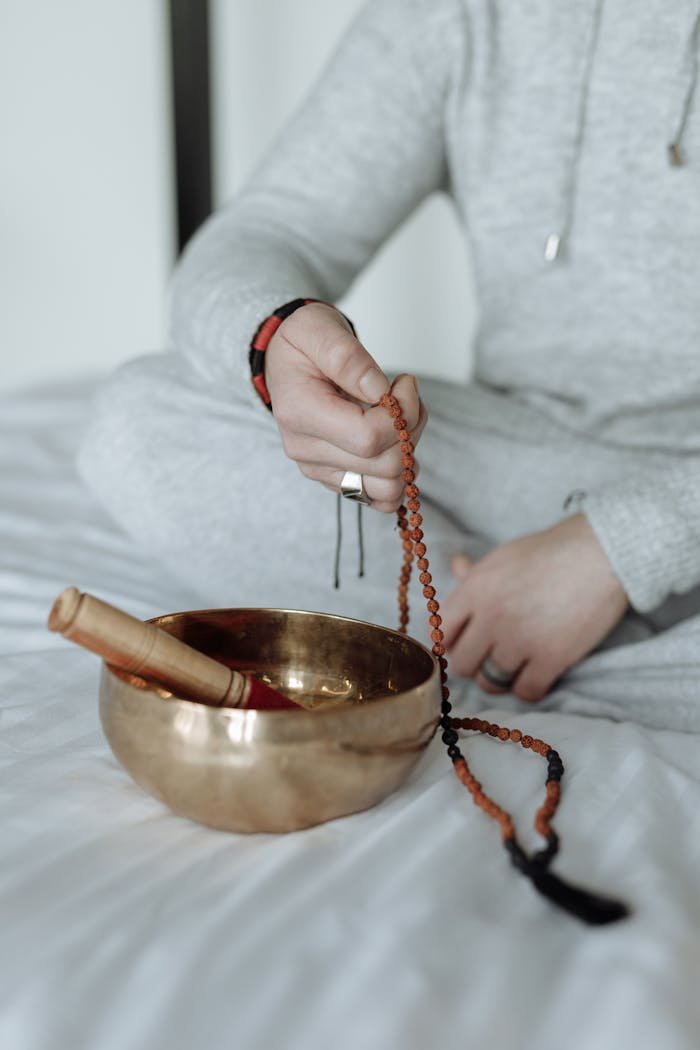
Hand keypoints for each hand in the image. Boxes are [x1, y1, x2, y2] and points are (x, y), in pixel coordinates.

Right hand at [265, 302, 425, 512]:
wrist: (286, 359)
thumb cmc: (302, 341)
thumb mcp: (319, 329)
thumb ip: (348, 358)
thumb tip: (379, 391)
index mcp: (300, 413)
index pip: (367, 438)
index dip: (401, 413)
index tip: (404, 383)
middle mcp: (305, 449)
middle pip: (384, 466)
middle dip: (410, 428)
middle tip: (404, 395)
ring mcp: (320, 468)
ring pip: (387, 488)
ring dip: (408, 453)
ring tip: (400, 418)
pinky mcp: (334, 477)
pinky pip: (379, 497)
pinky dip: (399, 473)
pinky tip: (394, 441)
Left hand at [441, 514, 629, 701]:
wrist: (601, 553)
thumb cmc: (551, 552)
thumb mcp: (505, 556)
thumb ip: (476, 572)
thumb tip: (456, 566)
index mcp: (475, 589)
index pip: (441, 632)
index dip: (451, 641)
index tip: (464, 642)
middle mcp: (491, 617)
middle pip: (462, 664)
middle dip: (474, 663)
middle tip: (490, 656)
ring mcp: (520, 640)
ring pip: (490, 682)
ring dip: (499, 678)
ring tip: (514, 666)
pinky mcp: (552, 658)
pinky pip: (525, 692)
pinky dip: (528, 688)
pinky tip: (535, 675)